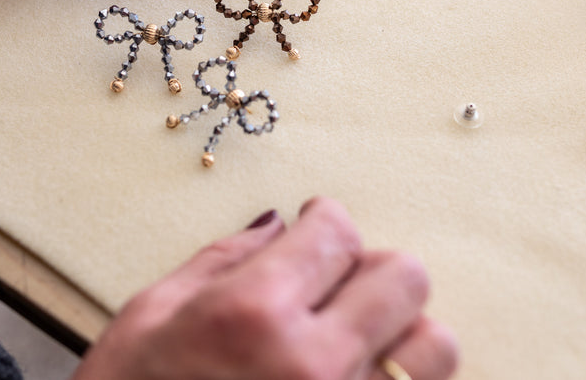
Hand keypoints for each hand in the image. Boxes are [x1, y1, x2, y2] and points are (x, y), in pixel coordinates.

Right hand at [73, 197, 457, 379]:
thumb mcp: (150, 319)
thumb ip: (223, 261)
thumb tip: (278, 225)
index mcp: (253, 317)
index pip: (337, 232)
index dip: (324, 220)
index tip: (315, 225)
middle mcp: (314, 366)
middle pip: (405, 278)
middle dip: (370, 268)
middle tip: (334, 282)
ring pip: (434, 346)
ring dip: (399, 331)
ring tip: (353, 341)